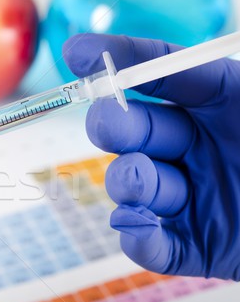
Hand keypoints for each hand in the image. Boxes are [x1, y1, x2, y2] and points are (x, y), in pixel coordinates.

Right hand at [63, 33, 239, 279]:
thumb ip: (209, 79)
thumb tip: (153, 57)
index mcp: (221, 107)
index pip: (160, 76)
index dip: (118, 61)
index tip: (79, 54)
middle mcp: (198, 150)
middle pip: (133, 131)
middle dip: (113, 126)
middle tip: (110, 124)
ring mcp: (190, 200)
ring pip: (131, 186)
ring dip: (128, 182)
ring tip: (150, 185)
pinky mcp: (191, 247)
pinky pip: (147, 244)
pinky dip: (138, 238)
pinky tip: (145, 230)